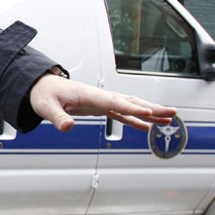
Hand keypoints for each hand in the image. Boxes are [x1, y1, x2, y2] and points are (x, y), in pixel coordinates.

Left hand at [30, 73, 175, 132]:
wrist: (42, 86)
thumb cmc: (44, 94)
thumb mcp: (47, 107)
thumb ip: (57, 117)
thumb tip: (67, 127)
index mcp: (88, 94)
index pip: (114, 102)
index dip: (131, 109)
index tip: (148, 114)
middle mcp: (99, 96)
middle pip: (130, 102)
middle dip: (152, 107)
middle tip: (172, 113)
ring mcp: (101, 101)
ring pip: (130, 106)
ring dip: (149, 112)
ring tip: (168, 119)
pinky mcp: (99, 107)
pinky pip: (121, 113)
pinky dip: (135, 120)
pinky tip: (146, 126)